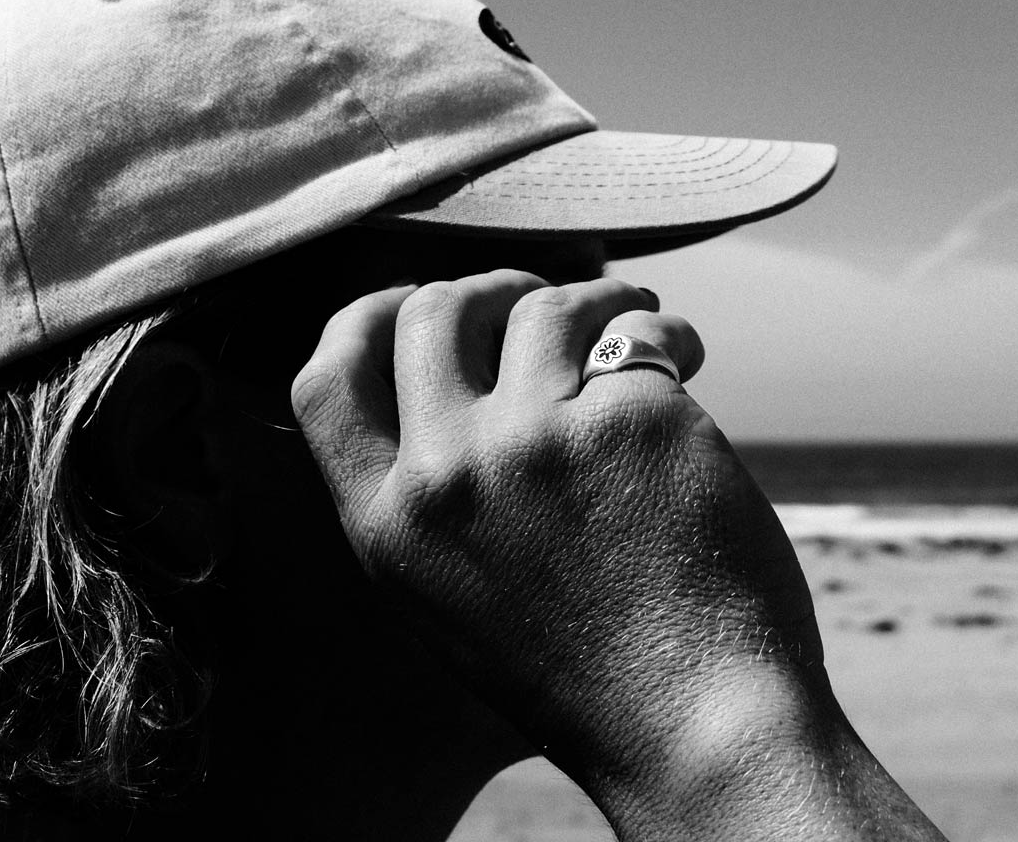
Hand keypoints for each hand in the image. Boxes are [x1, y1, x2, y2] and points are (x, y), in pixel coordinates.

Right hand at [292, 271, 945, 839]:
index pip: (326, 379)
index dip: (367, 316)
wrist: (692, 728)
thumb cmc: (582, 667)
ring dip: (590, 295)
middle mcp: (445, 477)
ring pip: (540, 305)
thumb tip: (459, 372)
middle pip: (433, 311)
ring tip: (626, 314)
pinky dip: (662, 328)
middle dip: (488, 289)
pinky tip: (681, 353)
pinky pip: (635, 331)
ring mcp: (534, 443)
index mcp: (388, 527)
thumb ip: (430, 491)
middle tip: (537, 303)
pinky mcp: (627, 422)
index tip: (418, 300)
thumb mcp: (453, 592)